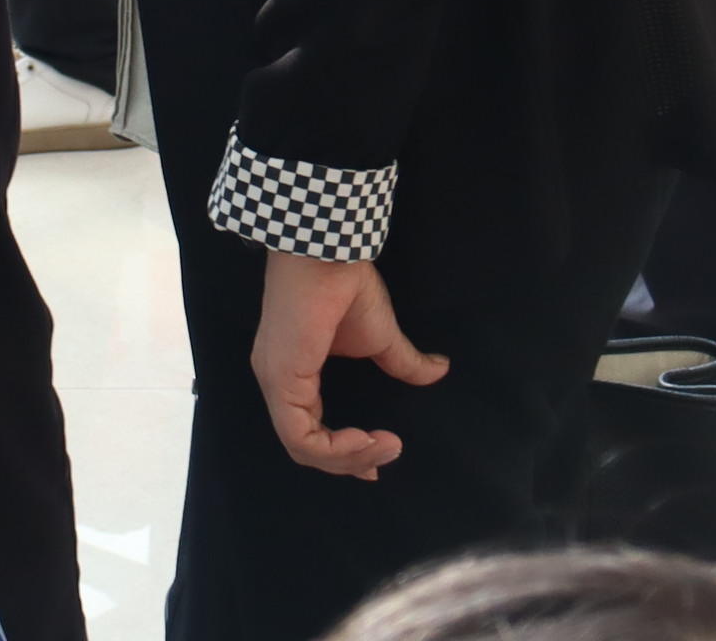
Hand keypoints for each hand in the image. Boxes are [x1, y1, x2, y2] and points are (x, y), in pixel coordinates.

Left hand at [251, 250, 447, 478]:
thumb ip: (404, 361)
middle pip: (305, 447)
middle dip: (348, 462)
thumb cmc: (345, 286)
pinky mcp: (281, 380)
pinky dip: (336, 449)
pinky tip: (367, 439)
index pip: (309, 431)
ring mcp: (276, 382)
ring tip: (385, 447)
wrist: (329, 254)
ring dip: (348, 458)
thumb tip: (440, 370)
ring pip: (302, 448)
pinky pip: (300, 436)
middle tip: (385, 459)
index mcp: (295, 373)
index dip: (342, 454)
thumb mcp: (382, 336)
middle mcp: (279, 382)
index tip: (378, 461)